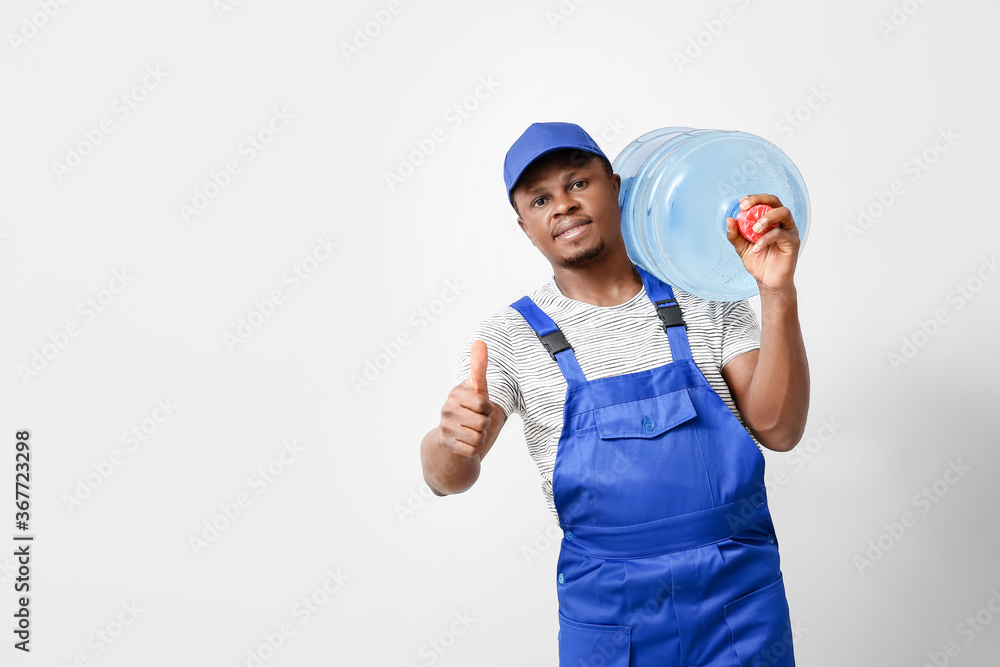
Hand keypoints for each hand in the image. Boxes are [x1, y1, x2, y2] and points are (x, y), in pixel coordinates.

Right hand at [439, 340, 493, 456]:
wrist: (452, 434)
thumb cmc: (470, 407)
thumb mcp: (477, 387)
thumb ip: (479, 366)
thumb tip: (480, 341)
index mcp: (455, 394)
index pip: (484, 405)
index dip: (488, 408)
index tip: (482, 407)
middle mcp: (447, 409)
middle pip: (483, 423)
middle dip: (485, 424)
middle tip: (477, 421)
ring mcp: (445, 428)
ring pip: (478, 437)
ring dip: (480, 436)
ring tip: (472, 430)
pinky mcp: (447, 444)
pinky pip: (473, 450)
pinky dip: (475, 448)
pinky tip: (467, 441)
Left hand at [725, 193, 799, 292]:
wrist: (767, 281)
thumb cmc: (758, 261)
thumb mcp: (741, 247)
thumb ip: (735, 234)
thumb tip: (729, 219)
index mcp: (770, 219)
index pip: (764, 202)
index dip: (753, 198)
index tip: (741, 203)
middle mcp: (782, 221)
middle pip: (775, 201)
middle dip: (759, 200)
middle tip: (745, 208)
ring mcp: (789, 230)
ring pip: (783, 213)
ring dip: (766, 218)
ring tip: (754, 229)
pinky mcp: (793, 241)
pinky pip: (780, 234)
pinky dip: (765, 239)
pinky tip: (756, 249)